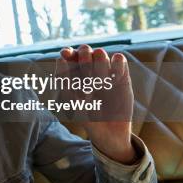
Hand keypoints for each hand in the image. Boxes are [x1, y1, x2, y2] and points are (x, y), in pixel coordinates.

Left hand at [56, 45, 135, 163]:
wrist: (110, 132)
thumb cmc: (88, 118)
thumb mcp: (74, 102)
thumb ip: (66, 81)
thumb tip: (60, 59)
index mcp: (74, 74)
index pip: (69, 55)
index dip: (67, 52)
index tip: (66, 56)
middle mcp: (89, 69)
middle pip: (84, 49)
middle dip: (84, 61)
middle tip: (87, 81)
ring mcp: (105, 71)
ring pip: (100, 52)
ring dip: (99, 66)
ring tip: (101, 85)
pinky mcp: (121, 74)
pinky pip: (120, 58)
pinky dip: (116, 65)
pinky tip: (115, 79)